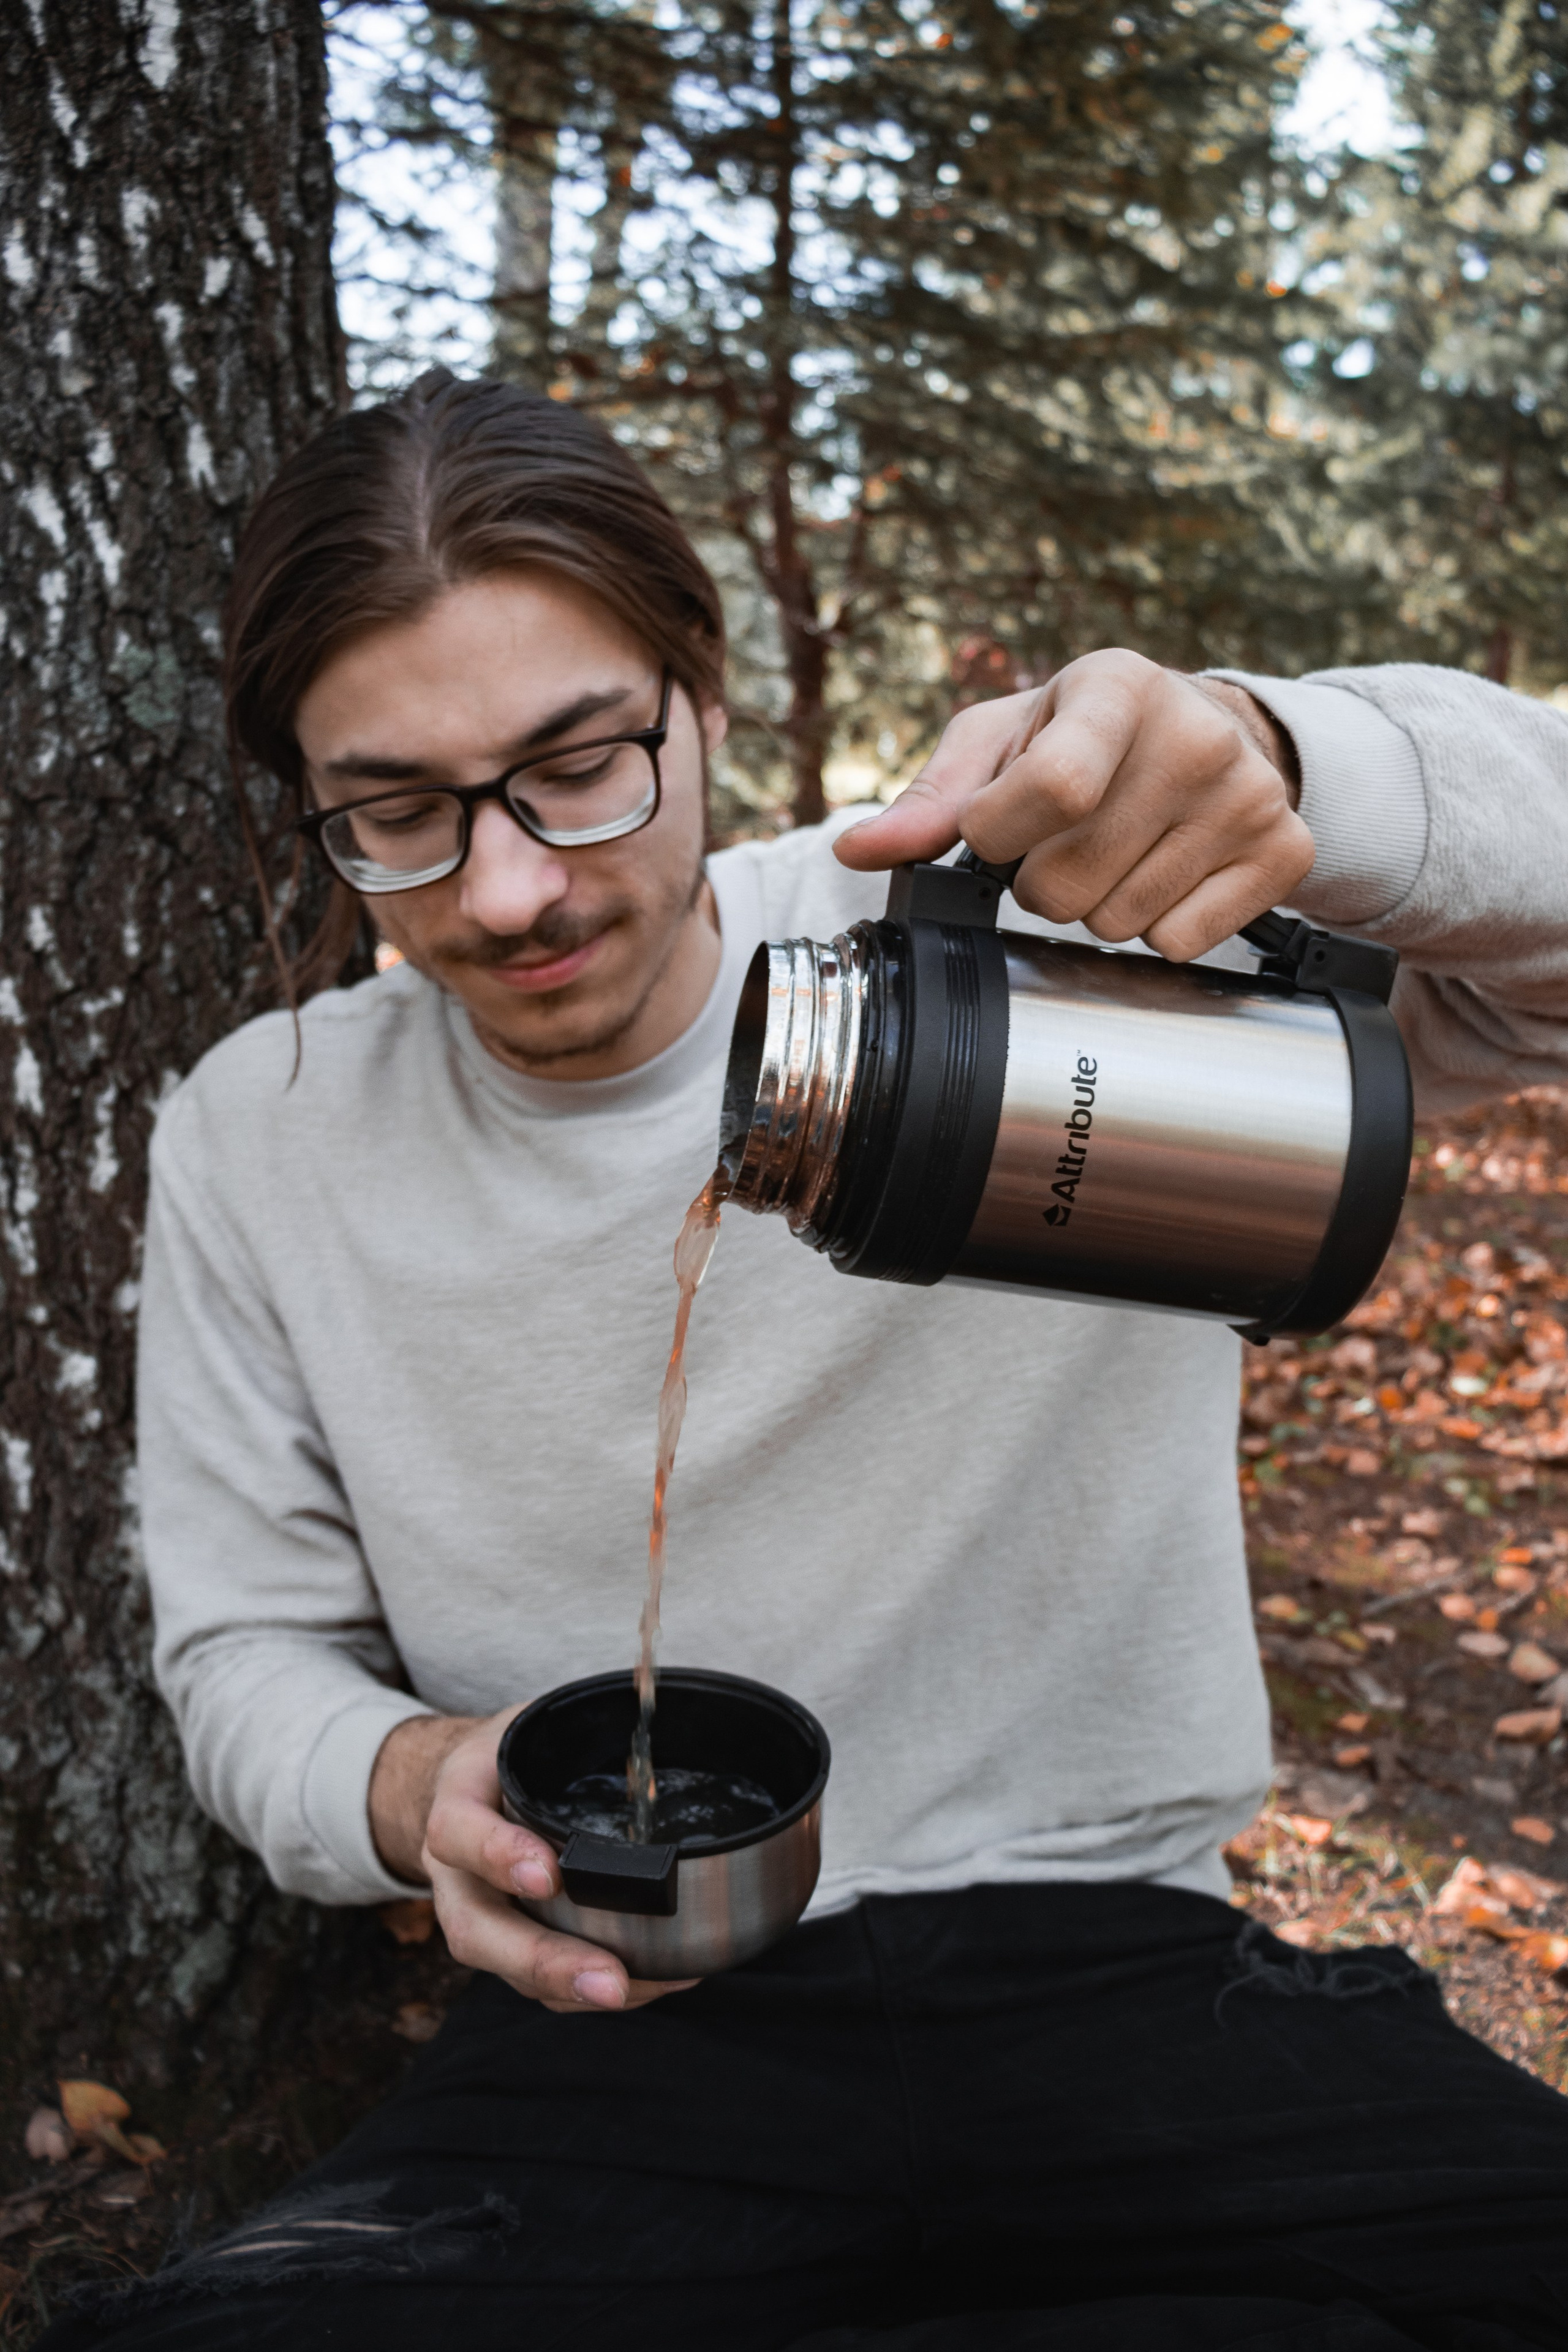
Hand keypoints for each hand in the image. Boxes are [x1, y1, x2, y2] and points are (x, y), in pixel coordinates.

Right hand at [369, 1709, 694, 2014]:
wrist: (467, 1790)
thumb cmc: (510, 1754)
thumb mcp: (525, 1722)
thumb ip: (572, 1722)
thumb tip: (655, 1699)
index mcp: (456, 1804)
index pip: (458, 1832)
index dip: (498, 1855)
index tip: (548, 1873)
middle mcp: (456, 1875)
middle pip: (477, 1932)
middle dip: (543, 1961)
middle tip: (609, 1980)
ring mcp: (479, 1917)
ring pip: (508, 1971)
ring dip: (574, 1989)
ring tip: (641, 1991)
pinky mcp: (509, 1946)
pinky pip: (540, 1984)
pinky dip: (592, 1991)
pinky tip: (659, 1981)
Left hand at [834, 651, 1313, 962]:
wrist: (1201, 731)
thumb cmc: (1077, 735)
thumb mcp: (998, 741)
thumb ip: (929, 801)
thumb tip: (856, 851)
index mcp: (1116, 688)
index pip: (1052, 787)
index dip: (1002, 833)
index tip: (996, 830)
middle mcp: (1196, 734)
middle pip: (1071, 879)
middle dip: (1041, 883)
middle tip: (1062, 843)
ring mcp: (1248, 795)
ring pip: (1120, 922)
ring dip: (1097, 907)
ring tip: (1114, 853)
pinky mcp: (1284, 849)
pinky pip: (1180, 942)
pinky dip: (1155, 929)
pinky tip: (1162, 875)